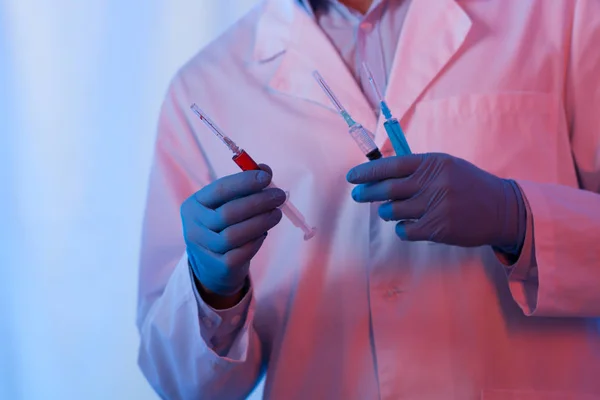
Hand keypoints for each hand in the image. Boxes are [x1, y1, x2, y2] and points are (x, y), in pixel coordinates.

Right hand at [181, 165, 285, 296]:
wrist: (213, 265)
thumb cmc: (223, 226)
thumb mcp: (227, 205)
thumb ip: (244, 187)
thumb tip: (265, 170)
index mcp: (194, 205)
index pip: (219, 190)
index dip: (244, 182)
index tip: (266, 177)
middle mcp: (193, 227)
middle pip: (228, 213)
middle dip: (258, 202)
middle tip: (279, 196)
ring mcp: (204, 248)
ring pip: (234, 235)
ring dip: (261, 222)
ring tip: (277, 214)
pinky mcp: (218, 266)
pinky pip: (241, 252)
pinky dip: (256, 240)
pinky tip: (264, 232)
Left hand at [347, 153, 524, 249]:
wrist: (502, 209)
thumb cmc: (468, 185)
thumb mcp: (446, 167)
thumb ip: (416, 169)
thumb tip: (380, 175)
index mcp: (433, 163)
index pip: (392, 165)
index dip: (368, 172)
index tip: (352, 177)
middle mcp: (433, 182)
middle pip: (387, 189)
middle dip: (367, 192)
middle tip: (357, 195)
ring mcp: (436, 206)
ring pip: (393, 211)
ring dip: (387, 211)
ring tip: (393, 210)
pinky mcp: (438, 228)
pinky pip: (405, 230)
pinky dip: (402, 228)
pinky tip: (409, 225)